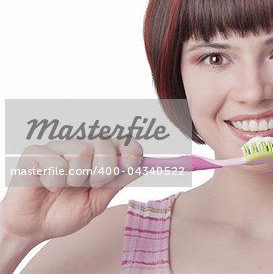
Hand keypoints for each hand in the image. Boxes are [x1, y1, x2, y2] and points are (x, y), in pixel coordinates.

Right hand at [0, 137, 142, 243]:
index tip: (132, 165)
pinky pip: (56, 162)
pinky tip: (47, 186)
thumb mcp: (98, 201)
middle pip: (105, 143)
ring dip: (76, 179)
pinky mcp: (35, 153)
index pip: (124, 141)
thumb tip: (142, 166)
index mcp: (98, 156)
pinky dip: (54, 182)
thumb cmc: (65, 212)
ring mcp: (58, 148)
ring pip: (81, 151)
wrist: (34, 228)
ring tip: (65, 187)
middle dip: (102, 173)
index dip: (132, 150)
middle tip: (88, 186)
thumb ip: (117, 182)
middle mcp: (80, 146)